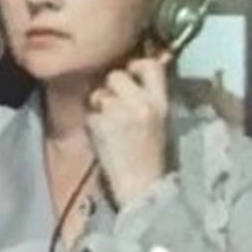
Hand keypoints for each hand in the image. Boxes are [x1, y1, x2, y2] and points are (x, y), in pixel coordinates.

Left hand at [86, 53, 170, 206]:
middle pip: (116, 75)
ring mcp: (117, 113)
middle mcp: (140, 103)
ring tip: (110, 126)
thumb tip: (150, 65)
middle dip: (112, 88)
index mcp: (160, 102)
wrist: (141, 186)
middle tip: (116, 107)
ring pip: (99, 94)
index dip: (137, 65)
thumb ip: (152, 94)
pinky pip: (90, 113)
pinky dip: (92, 124)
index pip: (150, 65)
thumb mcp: (161, 120)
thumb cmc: (152, 155)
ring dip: (100, 106)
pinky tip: (103, 138)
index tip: (132, 74)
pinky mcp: (98, 126)